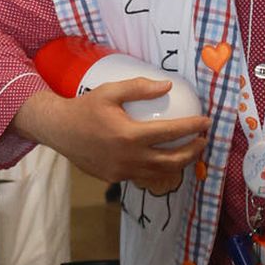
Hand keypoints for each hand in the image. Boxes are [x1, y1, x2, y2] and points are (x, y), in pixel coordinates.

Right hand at [16, 79, 208, 191]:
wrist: (58, 131)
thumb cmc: (85, 108)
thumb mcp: (110, 91)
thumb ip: (139, 87)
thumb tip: (168, 86)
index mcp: (129, 135)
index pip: (171, 133)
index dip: (192, 127)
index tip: (206, 122)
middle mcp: (128, 157)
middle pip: (172, 160)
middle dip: (193, 152)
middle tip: (202, 140)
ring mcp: (122, 171)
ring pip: (159, 173)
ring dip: (179, 164)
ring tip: (189, 152)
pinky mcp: (115, 178)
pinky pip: (142, 175)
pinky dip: (157, 169)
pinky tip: (163, 159)